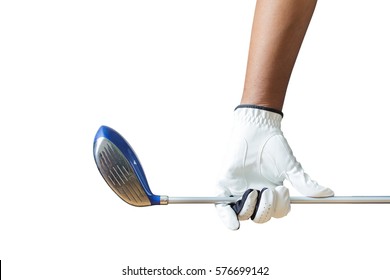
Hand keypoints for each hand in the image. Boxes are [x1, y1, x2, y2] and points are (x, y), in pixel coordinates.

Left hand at [216, 106, 333, 229]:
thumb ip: (305, 182)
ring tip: (254, 191)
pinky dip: (226, 218)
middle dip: (266, 208)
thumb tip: (328, 194)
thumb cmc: (273, 146)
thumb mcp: (290, 166)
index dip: (279, 207)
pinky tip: (234, 225)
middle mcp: (255, 194)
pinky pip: (221, 207)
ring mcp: (238, 191)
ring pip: (244, 214)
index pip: (276, 212)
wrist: (256, 129)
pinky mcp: (224, 185)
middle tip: (268, 191)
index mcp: (270, 193)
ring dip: (250, 208)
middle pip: (260, 217)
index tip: (282, 190)